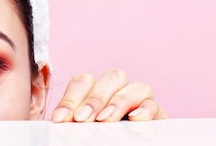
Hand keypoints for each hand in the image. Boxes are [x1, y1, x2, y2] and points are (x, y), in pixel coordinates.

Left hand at [51, 69, 166, 121]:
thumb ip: (71, 121)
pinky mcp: (157, 118)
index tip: (60, 119)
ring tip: (106, 120)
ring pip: (137, 86)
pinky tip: (135, 119)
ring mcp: (140, 103)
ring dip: (119, 101)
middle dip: (95, 98)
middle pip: (112, 77)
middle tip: (83, 119)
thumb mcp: (77, 131)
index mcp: (96, 94)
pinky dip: (146, 109)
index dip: (71, 98)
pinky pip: (155, 104)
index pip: (84, 81)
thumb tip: (58, 119)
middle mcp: (119, 93)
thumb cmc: (89, 140)